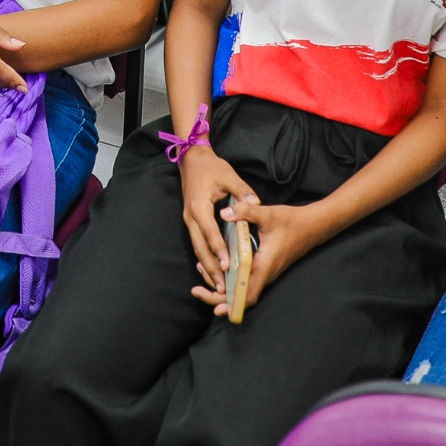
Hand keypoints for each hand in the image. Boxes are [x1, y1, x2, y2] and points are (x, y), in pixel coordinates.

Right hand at [177, 148, 257, 295]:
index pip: (210, 233)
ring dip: (207, 267)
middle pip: (200, 247)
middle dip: (211, 268)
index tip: (227, 266)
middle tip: (222, 287)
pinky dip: (205, 258)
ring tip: (218, 285)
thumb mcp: (228, 175)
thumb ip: (242, 190)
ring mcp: (189, 221)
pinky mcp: (192, 222)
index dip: (218, 250)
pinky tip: (213, 270)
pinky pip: (197, 244)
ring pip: (197, 248)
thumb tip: (255, 202)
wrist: (192, 159)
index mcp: (199, 207)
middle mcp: (191, 217)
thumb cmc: (211, 167)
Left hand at [193, 199, 322, 314]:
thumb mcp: (268, 214)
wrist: (312, 226)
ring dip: (222, 288)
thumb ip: (245, 212)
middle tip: (196, 290)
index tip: (214, 306)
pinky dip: (229, 279)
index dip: (231, 303)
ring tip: (201, 278)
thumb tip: (223, 213)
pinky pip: (245, 280)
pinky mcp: (264, 267)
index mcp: (264, 265)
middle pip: (240, 297)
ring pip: (241, 289)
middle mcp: (264, 274)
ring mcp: (264, 272)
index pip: (247, 294)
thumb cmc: (291, 221)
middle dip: (218, 298)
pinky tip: (217, 269)